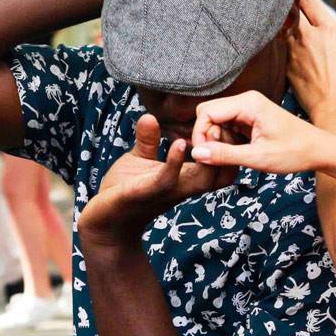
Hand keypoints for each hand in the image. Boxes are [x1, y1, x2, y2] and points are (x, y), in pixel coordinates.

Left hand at [77, 114, 237, 247]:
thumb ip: (148, 139)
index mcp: (186, 178)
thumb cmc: (125, 190)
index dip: (230, 148)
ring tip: (208, 133)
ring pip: (202, 180)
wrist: (105, 221)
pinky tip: (179, 143)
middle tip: (225, 127)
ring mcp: (166, 192)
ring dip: (208, 157)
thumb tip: (150, 115)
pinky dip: (174, 162)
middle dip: (229, 152)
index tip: (227, 126)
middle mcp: (183, 187)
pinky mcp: (144, 193)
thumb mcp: (140, 160)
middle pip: (222, 176)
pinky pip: (166, 180)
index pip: (222, 168)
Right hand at [190, 90, 334, 174]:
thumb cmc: (295, 153)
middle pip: (208, 113)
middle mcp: (246, 100)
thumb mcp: (258, 158)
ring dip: (218, 140)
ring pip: (216, 120)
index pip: (206, 112)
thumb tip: (196, 153)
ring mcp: (248, 108)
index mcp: (248, 103)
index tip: (205, 156)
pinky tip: (240, 152)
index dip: (200, 134)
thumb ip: (225, 155)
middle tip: (221, 156)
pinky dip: (227, 140)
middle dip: (207, 136)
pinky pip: (227, 125)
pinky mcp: (251, 117)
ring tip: (235, 156)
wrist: (319, 151)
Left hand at [287, 0, 335, 130]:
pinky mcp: (285, 65)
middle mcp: (309, 35)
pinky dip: (282, 47)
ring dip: (283, 27)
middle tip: (290, 14)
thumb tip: (314, 29)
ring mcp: (294, 49)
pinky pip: (280, 47)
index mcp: (329, 29)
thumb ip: (326, 36)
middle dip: (289, 8)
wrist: (335, 111)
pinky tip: (290, 56)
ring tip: (291, 37)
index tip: (302, 4)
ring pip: (282, 26)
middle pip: (290, 7)